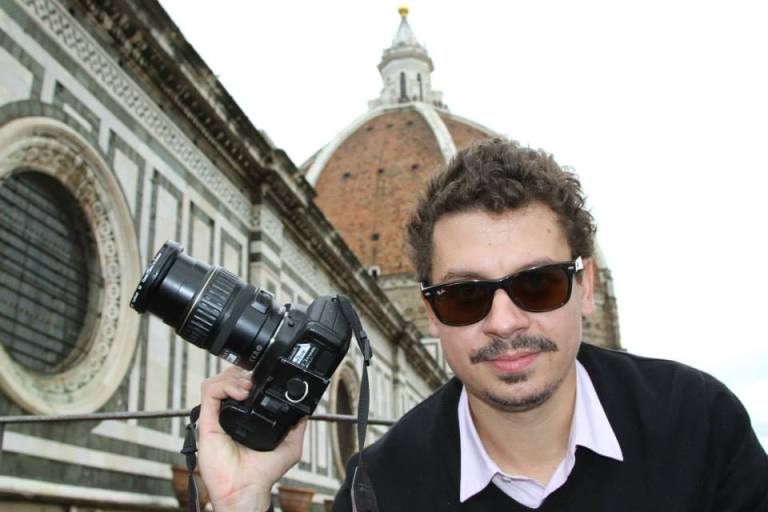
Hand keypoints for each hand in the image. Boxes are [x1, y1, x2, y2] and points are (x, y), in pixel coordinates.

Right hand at [197, 366, 307, 511]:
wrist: (246, 489)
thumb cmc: (261, 474)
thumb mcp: (289, 447)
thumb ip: (297, 427)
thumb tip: (304, 410)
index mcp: (241, 419)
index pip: (239, 387)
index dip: (249, 376)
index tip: (262, 379)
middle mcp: (226, 416)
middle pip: (226, 379)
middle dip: (242, 373)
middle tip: (255, 381)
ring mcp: (215, 418)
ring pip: (216, 381)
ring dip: (234, 377)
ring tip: (248, 387)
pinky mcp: (206, 422)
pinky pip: (209, 392)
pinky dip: (224, 385)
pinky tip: (241, 393)